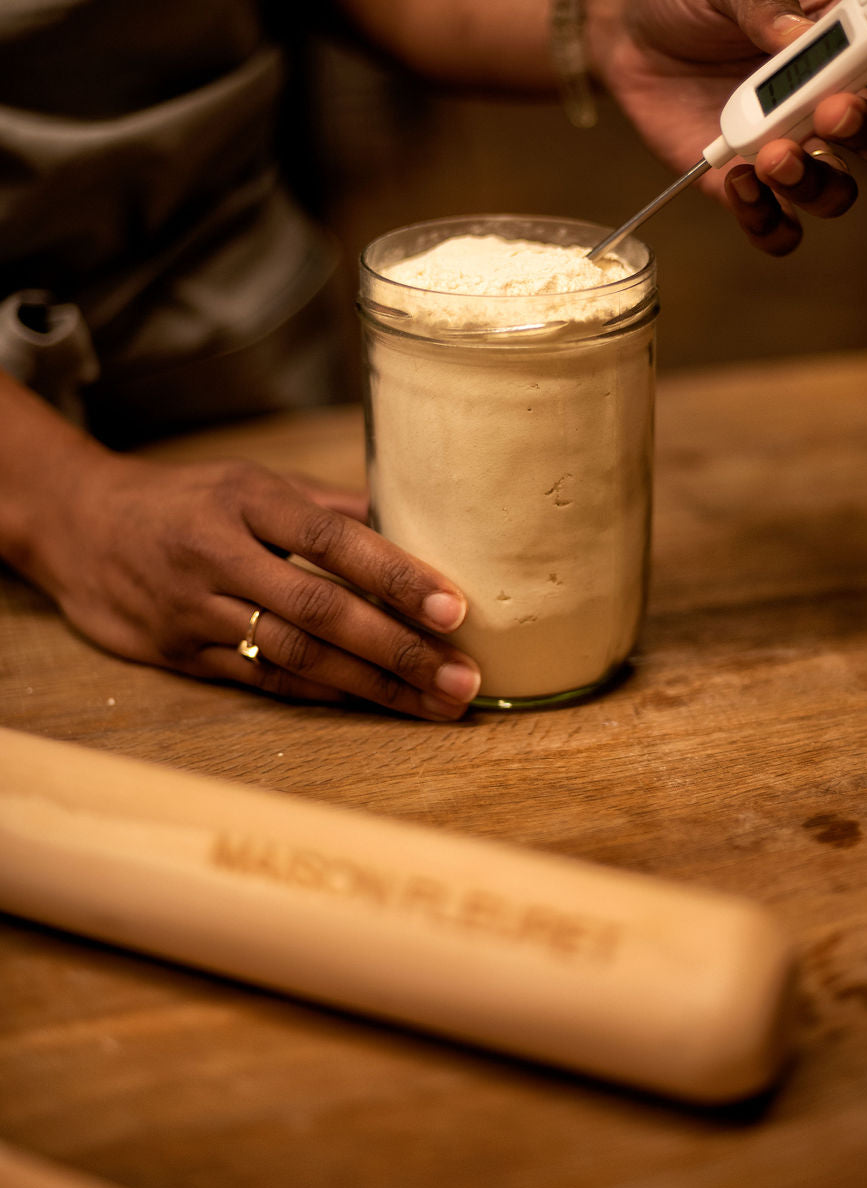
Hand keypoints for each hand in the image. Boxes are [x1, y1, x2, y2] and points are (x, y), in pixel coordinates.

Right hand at [28, 449, 480, 720]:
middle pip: (322, 610)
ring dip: (374, 685)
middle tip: (464, 679)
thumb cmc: (188, 499)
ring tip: (435, 704)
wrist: (80, 525)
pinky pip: (263, 680)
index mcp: (247, 500)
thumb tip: (414, 522)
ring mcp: (197, 610)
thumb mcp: (252, 481)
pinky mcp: (181, 654)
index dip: (398, 577)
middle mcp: (221, 554)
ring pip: (296, 656)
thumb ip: (329, 506)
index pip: (335, 540)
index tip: (456, 609)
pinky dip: (323, 694)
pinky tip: (373, 706)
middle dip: (401, 649)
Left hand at [588, 0, 866, 253]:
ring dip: (816, 182)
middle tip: (832, 108)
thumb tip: (796, 34)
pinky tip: (739, 181)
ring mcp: (784, 146)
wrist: (623, 30)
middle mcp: (822, 98)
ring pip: (835, 191)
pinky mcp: (739, 184)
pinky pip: (775, 225)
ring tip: (773, 154)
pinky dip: (766, 218)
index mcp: (837, 36)